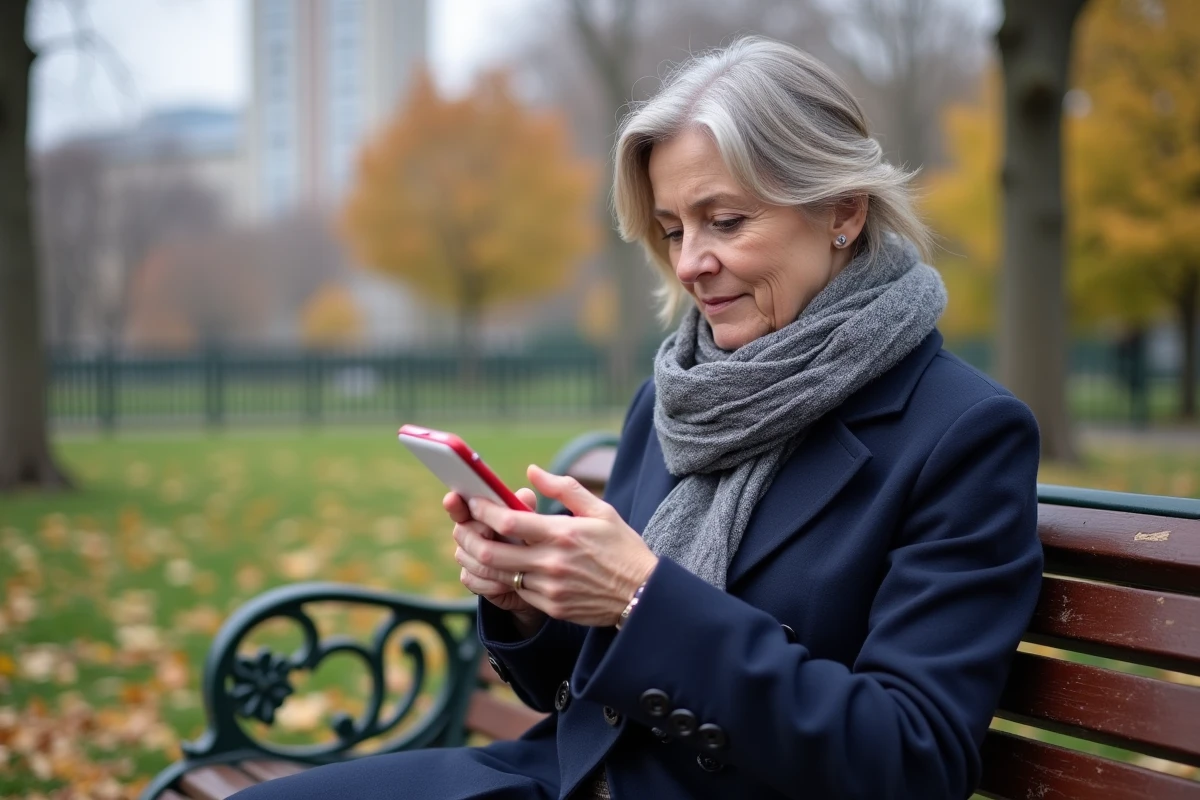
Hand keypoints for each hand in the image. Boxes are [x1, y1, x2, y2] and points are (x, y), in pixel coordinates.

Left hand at [459, 465, 658, 627]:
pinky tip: (497, 569)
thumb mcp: (600, 511)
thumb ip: (564, 488)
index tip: (473, 502)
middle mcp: (552, 562)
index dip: (483, 511)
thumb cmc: (622, 548)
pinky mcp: (551, 606)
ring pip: (498, 576)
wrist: (641, 595)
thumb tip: (532, 472)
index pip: (509, 522)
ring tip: (471, 548)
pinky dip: (501, 579)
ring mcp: (550, 588)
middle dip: (469, 538)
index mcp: (562, 534)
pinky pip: (516, 592)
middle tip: (463, 528)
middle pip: (492, 553)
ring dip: (478, 562)